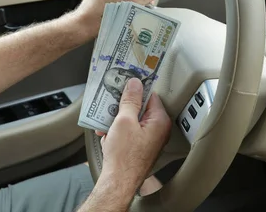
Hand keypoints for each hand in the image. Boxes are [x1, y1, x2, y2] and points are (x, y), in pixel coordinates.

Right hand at [97, 78, 171, 193]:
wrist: (118, 182)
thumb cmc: (124, 157)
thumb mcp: (124, 121)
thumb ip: (130, 100)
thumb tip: (135, 84)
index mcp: (160, 121)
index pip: (150, 95)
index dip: (136, 89)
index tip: (125, 83)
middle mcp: (158, 130)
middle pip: (140, 107)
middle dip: (123, 107)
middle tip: (111, 104)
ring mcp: (149, 139)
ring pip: (133, 120)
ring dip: (117, 119)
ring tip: (105, 123)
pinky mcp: (140, 147)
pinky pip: (130, 132)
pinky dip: (118, 131)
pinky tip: (107, 134)